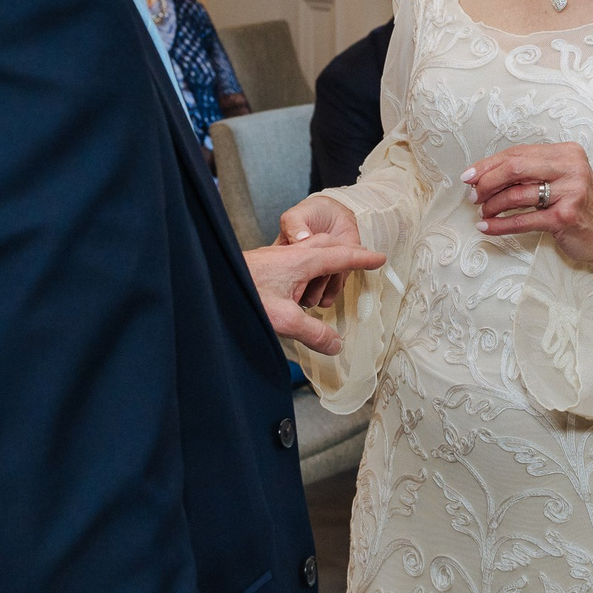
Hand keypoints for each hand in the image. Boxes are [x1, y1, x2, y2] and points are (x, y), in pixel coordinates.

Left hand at [245, 237, 384, 356]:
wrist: (211, 282)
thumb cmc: (245, 295)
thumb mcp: (283, 320)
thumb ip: (314, 334)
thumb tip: (338, 346)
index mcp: (302, 261)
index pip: (342, 256)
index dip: (363, 259)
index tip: (381, 258)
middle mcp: (292, 253)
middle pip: (329, 246)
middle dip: (348, 254)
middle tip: (363, 264)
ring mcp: (278, 256)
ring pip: (312, 251)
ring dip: (327, 261)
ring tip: (332, 281)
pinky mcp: (267, 263)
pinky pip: (298, 258)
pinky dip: (311, 268)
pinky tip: (302, 288)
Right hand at [277, 196, 362, 308]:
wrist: (337, 215)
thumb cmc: (313, 214)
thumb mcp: (298, 214)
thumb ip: (295, 225)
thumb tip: (300, 239)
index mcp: (282, 260)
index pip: (280, 279)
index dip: (293, 272)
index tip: (305, 257)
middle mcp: (296, 275)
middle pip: (295, 294)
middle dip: (310, 281)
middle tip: (322, 263)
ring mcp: (313, 280)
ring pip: (312, 298)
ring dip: (323, 285)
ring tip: (332, 266)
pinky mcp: (331, 282)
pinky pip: (329, 297)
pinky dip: (334, 287)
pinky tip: (339, 272)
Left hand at [466, 142, 592, 265]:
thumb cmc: (577, 204)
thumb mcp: (558, 178)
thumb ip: (529, 172)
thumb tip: (484, 174)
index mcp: (567, 152)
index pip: (518, 153)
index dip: (489, 164)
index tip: (469, 176)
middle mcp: (571, 168)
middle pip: (515, 168)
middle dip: (487, 182)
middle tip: (473, 195)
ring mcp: (570, 192)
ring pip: (517, 195)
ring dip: (492, 205)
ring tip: (483, 211)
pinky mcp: (565, 217)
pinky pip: (523, 220)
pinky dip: (500, 225)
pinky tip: (487, 227)